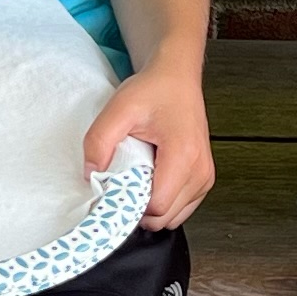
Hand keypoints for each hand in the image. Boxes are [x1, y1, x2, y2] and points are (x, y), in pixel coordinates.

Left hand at [83, 66, 214, 228]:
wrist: (176, 77)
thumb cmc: (154, 90)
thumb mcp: (118, 109)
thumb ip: (99, 142)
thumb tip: (91, 175)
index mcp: (183, 155)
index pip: (157, 207)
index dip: (130, 205)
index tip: (113, 190)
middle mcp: (200, 170)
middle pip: (165, 217)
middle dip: (139, 208)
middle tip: (123, 182)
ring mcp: (205, 176)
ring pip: (173, 218)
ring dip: (152, 207)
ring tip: (139, 178)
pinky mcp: (204, 178)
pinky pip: (182, 208)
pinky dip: (164, 203)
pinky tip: (151, 180)